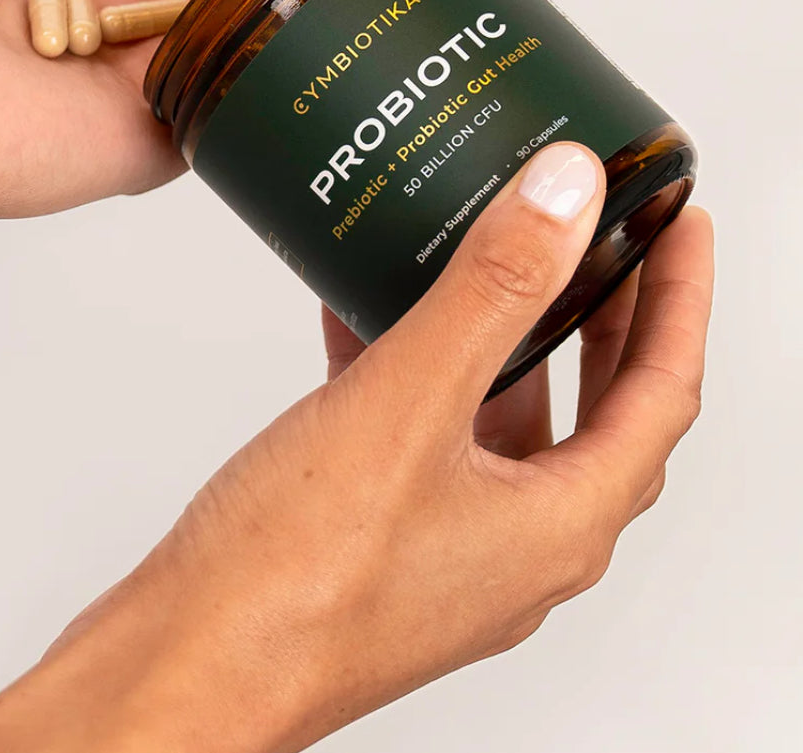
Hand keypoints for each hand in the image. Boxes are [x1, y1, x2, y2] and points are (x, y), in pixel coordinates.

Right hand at [0, 144, 712, 752]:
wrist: (183, 667)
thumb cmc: (293, 579)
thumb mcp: (408, 405)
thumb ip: (493, 292)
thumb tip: (566, 197)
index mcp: (558, 522)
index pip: (662, 389)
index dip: (680, 295)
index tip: (680, 222)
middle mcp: (517, 542)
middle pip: (595, 408)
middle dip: (605, 312)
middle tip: (605, 238)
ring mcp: (449, 543)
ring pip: (503, 420)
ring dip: (506, 337)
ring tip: (492, 261)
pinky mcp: (383, 536)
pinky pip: (424, 433)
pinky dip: (416, 367)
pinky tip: (365, 316)